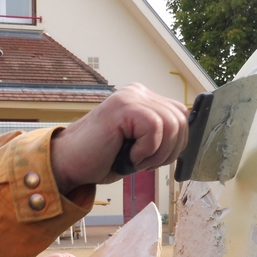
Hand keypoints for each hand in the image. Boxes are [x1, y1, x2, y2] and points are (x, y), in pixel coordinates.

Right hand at [50, 84, 188, 192]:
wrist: (68, 164)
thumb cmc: (100, 159)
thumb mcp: (140, 146)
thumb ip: (161, 136)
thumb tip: (188, 136)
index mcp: (143, 99)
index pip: (181, 116)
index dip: (177, 144)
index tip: (155, 160)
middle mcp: (138, 92)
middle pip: (181, 120)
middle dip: (169, 151)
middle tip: (144, 163)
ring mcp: (130, 97)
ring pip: (171, 125)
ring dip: (157, 153)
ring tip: (135, 160)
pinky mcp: (123, 106)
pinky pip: (154, 128)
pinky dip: (145, 150)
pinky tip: (128, 156)